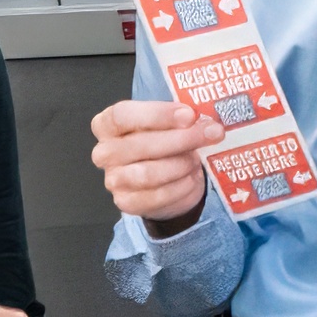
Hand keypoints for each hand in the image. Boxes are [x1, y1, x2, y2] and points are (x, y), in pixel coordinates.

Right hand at [92, 92, 214, 229]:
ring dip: (180, 165)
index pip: (122, 115)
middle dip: (182, 139)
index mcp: (108, 124)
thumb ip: (181, 119)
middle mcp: (105, 152)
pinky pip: (157, 196)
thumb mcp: (168, 124)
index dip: (157, 114)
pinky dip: (181, 187)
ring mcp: (113, 179)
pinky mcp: (127, 202)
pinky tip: (191, 178)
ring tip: (196, 160)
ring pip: (148, 173)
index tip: (188, 115)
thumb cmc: (163, 144)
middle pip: (140, 145)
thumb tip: (207, 122)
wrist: (166, 180)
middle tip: (210, 134)